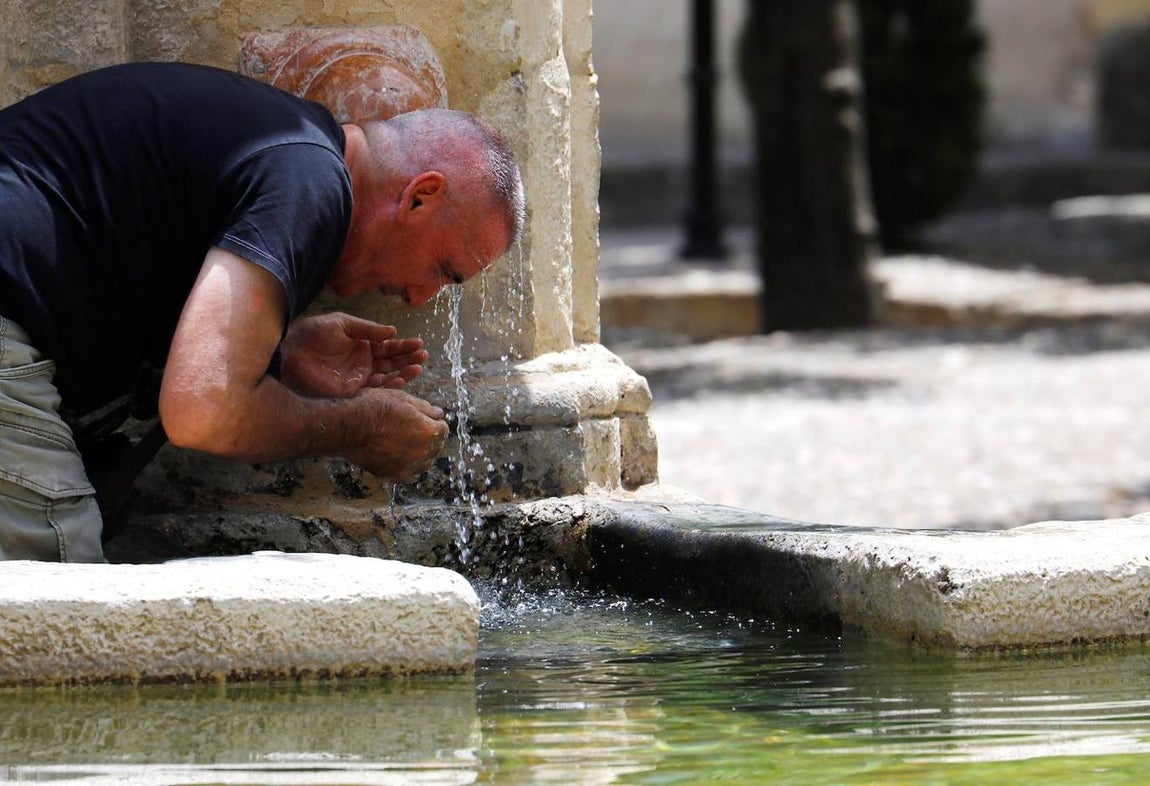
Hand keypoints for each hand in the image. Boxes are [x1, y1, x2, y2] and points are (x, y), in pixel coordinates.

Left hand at [280, 312, 428, 397]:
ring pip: (387, 378)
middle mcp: (363, 363)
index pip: (388, 347)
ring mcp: (358, 378)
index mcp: (362, 346)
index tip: (419, 344)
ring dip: (403, 373)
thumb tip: (393, 331)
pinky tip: (401, 380)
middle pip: (392, 363)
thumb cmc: (312, 334)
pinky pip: (374, 391)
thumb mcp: (342, 323)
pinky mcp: (351, 391)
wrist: (290, 351)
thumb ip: (367, 328)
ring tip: (418, 368)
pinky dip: (389, 387)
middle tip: (424, 357)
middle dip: (409, 360)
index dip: (404, 346)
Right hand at [346, 388, 449, 481]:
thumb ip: (425, 408)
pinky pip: (409, 474)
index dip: (436, 422)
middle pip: (436, 447)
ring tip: (410, 444)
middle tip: (418, 430)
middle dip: (431, 438)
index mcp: (428, 431)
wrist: (348, 428)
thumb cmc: (373, 408)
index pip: (443, 429)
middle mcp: (422, 452)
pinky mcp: (393, 475)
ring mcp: (408, 466)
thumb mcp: (402, 398)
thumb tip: (439, 414)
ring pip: (425, 463)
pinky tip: (401, 457)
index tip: (428, 420)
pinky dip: (409, 467)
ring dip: (422, 454)